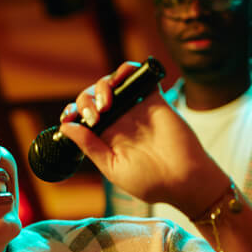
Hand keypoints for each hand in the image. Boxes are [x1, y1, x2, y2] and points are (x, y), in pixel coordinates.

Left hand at [58, 62, 229, 217]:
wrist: (185, 179)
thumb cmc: (151, 181)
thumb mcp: (112, 168)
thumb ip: (90, 146)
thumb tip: (66, 128)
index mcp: (105, 139)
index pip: (81, 119)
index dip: (72, 114)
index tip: (70, 118)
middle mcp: (118, 121)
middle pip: (92, 98)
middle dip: (85, 102)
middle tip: (95, 117)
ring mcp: (134, 109)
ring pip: (111, 84)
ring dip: (102, 86)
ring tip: (106, 104)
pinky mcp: (152, 99)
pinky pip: (137, 76)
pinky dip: (126, 70)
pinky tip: (120, 78)